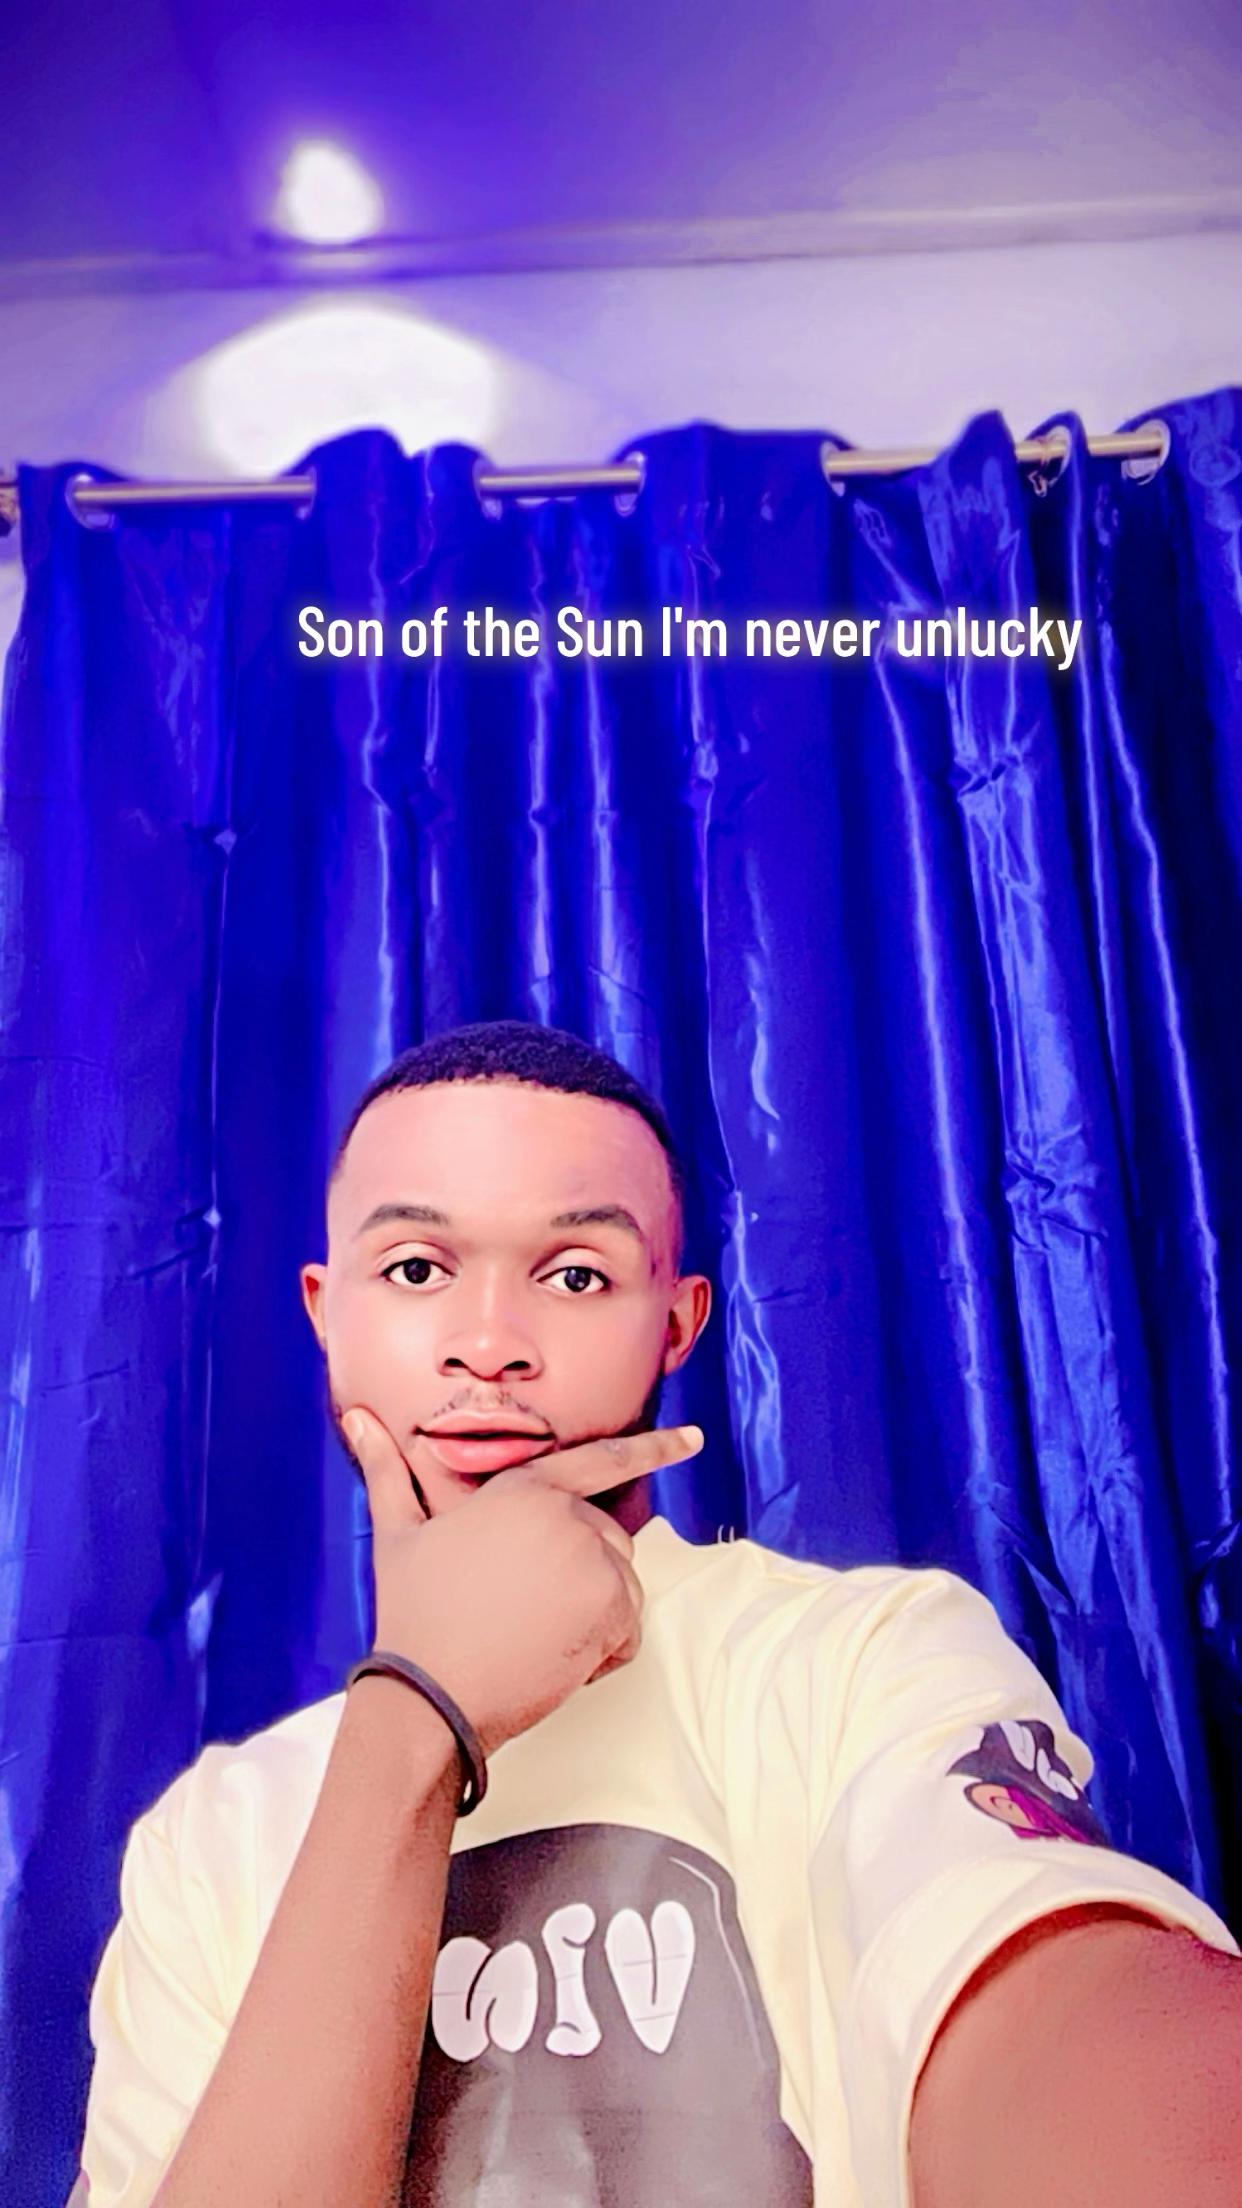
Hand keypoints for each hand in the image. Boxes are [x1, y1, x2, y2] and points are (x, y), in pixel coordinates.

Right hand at [343, 1410, 704, 1756]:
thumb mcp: (398, 1533)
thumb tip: (357, 1416)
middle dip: (581, 1578)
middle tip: (522, 1613)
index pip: (601, 1460)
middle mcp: (566, 1513)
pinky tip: (553, 1660)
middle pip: (609, 1540)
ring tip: (529, 1635)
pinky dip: (602, 1653)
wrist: (429, 1692)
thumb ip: (388, 1469)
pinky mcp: (610, 1605)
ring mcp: (592, 1557)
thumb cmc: (414, 1614)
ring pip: (622, 1585)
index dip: (653, 1448)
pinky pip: (630, 1629)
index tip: (693, 1438)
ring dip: (591, 1617)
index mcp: (524, 1487)